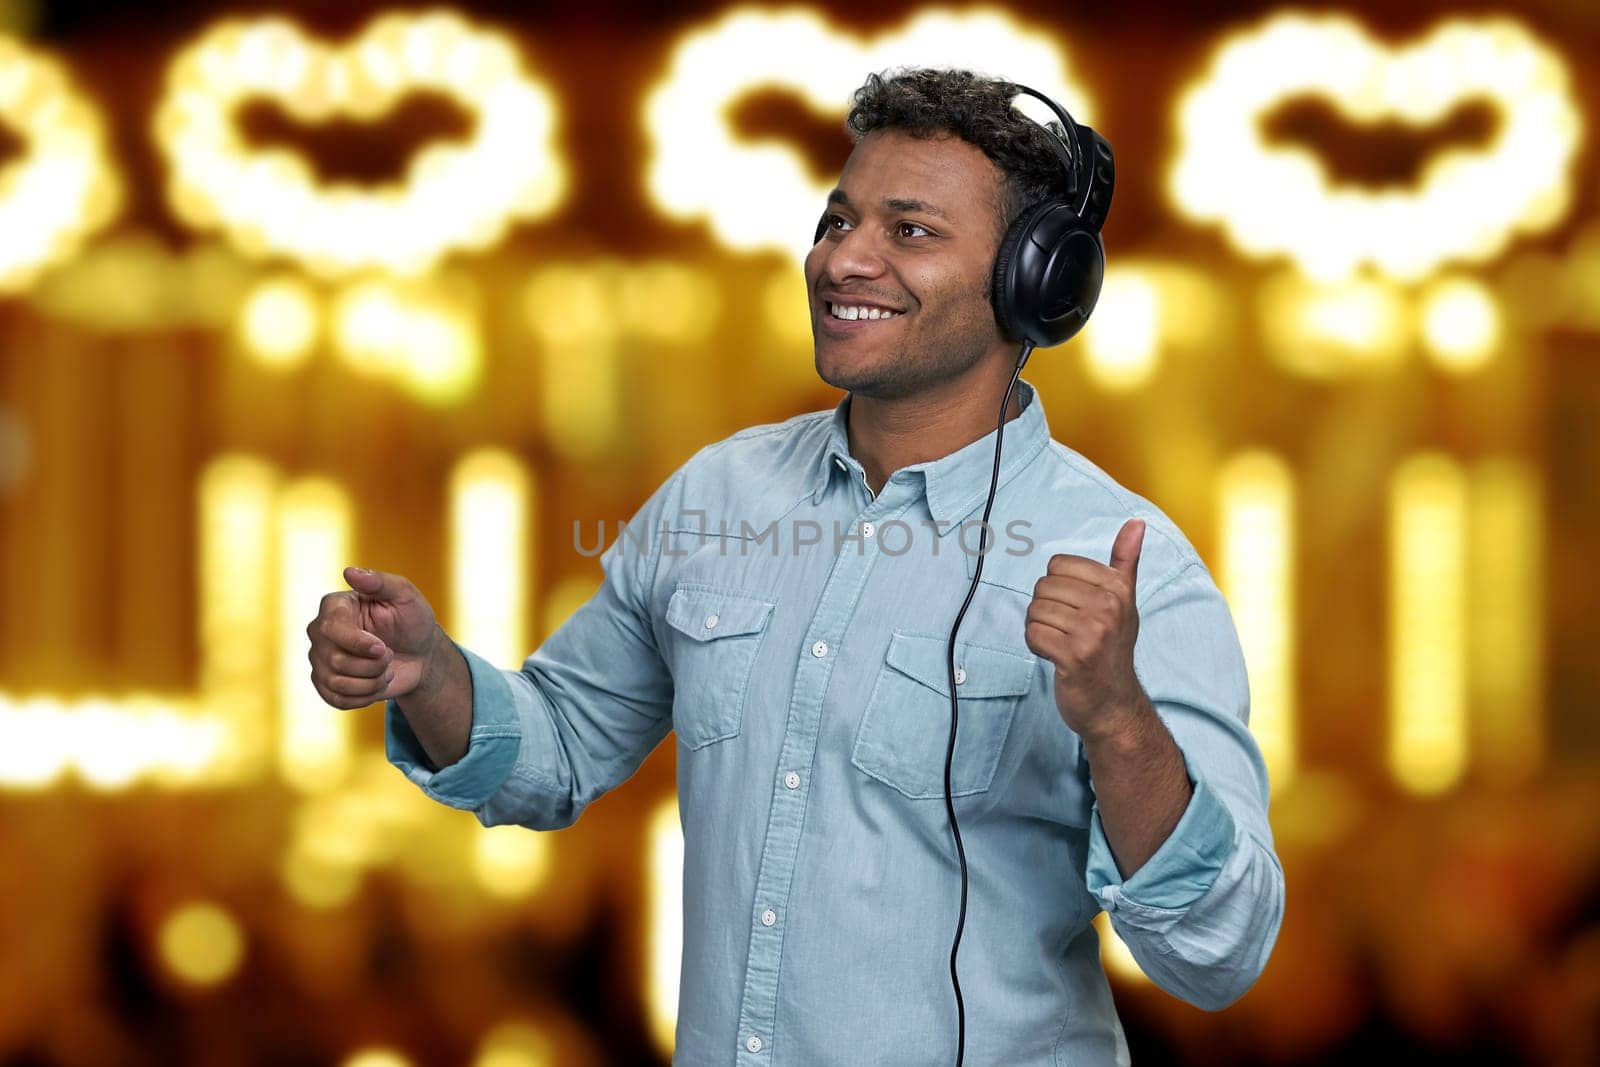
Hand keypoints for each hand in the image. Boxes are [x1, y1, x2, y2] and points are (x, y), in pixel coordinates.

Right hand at [307, 567, 440, 708]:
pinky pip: (337, 700)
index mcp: (333, 606)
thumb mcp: (405, 596)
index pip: (330, 629)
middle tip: (389, 655)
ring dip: (372, 682)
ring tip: (385, 669)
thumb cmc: (412, 620)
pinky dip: (364, 698)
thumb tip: (349, 572)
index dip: (359, 644)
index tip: (383, 647)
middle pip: (335, 661)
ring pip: (337, 683)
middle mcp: (319, 632)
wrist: (420, 654)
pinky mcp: (326, 684)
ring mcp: (319, 660)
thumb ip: (380, 582)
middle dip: (373, 665)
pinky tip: (376, 684)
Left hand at [1024, 519, 1147, 738]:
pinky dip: (1036, 646)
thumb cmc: (1113, 649)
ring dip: (1040, 629)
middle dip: (1046, 610)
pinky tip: (1055, 656)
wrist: (1114, 704)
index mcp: (1117, 588)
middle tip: (1068, 631)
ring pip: (1034, 611)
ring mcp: (1093, 632)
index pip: (1058, 564)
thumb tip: (1136, 523)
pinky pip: (1032, 634)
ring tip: (1063, 644)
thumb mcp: (1124, 602)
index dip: (1058, 589)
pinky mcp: (1074, 656)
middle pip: (1042, 587)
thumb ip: (1126, 561)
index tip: (1077, 610)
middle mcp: (1109, 606)